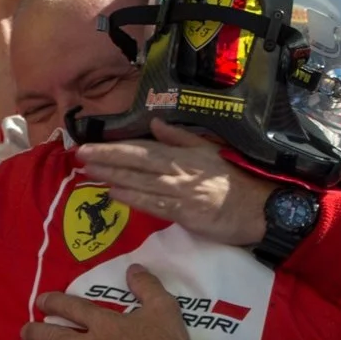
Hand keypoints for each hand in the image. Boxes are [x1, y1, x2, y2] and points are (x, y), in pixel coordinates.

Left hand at [75, 120, 274, 244]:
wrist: (260, 208)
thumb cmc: (236, 180)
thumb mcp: (212, 150)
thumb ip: (183, 138)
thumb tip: (156, 125)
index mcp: (184, 154)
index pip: (143, 148)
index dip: (116, 147)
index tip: (92, 145)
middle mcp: (178, 170)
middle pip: (136, 162)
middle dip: (107, 158)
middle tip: (80, 155)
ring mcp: (180, 192)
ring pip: (140, 182)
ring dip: (113, 177)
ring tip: (89, 173)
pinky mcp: (185, 214)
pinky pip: (153, 205)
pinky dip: (133, 198)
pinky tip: (114, 194)